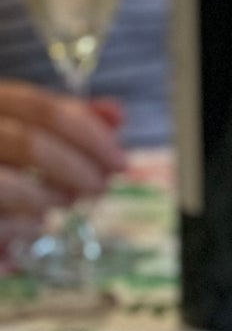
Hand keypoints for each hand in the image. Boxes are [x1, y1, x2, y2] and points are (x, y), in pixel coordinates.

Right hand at [0, 82, 125, 243]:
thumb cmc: (7, 160)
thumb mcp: (31, 130)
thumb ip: (69, 121)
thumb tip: (116, 114)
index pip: (39, 106)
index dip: (87, 132)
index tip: (120, 160)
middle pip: (29, 144)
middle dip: (77, 169)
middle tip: (101, 186)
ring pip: (14, 186)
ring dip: (54, 197)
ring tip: (69, 201)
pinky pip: (4, 222)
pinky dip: (29, 225)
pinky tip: (39, 223)